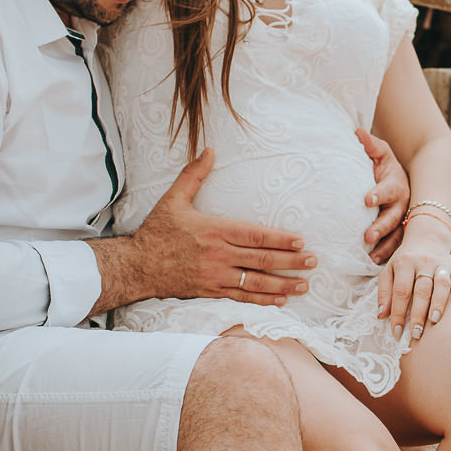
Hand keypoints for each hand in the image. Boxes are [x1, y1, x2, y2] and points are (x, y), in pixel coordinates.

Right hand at [127, 148, 316, 305]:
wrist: (137, 266)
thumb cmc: (157, 232)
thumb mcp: (173, 199)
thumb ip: (193, 175)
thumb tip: (209, 150)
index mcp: (214, 230)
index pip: (255, 235)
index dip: (280, 239)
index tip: (301, 241)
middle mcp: (218, 255)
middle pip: (262, 259)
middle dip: (291, 262)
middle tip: (313, 262)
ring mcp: (215, 276)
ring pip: (255, 282)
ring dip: (282, 284)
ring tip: (303, 284)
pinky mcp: (210, 291)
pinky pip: (241, 297)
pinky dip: (262, 299)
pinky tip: (280, 300)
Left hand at [356, 127, 408, 262]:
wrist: (404, 179)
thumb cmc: (386, 166)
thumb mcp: (380, 153)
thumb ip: (370, 145)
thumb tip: (357, 131)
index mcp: (396, 184)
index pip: (387, 190)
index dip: (377, 194)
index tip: (366, 199)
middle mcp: (403, 204)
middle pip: (393, 217)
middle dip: (381, 227)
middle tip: (367, 236)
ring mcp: (404, 219)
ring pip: (397, 235)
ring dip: (385, 246)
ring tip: (371, 256)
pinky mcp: (401, 232)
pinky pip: (396, 245)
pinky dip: (387, 255)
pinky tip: (374, 263)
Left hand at [377, 235, 450, 341]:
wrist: (425, 237)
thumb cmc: (404, 260)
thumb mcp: (389, 270)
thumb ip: (384, 292)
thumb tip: (381, 316)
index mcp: (404, 263)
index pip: (401, 291)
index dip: (398, 313)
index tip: (396, 332)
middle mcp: (423, 262)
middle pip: (421, 290)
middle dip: (418, 313)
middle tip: (416, 333)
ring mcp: (441, 264)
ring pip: (442, 284)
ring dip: (439, 302)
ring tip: (435, 320)